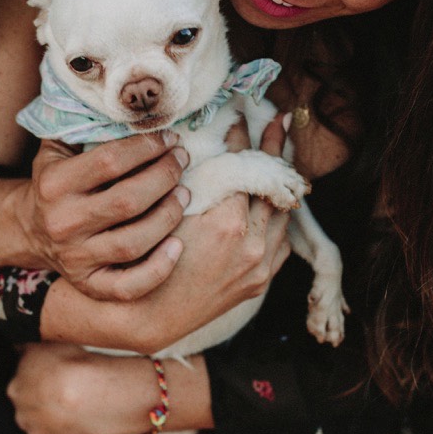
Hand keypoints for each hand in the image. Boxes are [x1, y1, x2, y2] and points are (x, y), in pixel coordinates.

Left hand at [8, 344, 161, 433]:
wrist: (84, 392)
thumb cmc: (68, 358)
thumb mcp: (44, 339)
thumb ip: (28, 339)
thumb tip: (12, 330)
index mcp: (18, 389)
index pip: (20, 384)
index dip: (32, 380)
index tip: (46, 376)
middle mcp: (25, 417)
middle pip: (26, 416)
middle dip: (37, 413)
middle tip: (57, 404)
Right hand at [16, 133, 190, 301]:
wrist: (29, 228)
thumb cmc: (56, 181)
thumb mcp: (57, 149)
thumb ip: (82, 125)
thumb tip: (122, 99)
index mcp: (54, 184)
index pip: (110, 161)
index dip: (146, 147)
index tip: (169, 138)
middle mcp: (63, 222)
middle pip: (128, 201)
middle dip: (164, 177)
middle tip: (182, 161)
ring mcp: (76, 257)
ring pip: (133, 242)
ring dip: (168, 216)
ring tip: (185, 194)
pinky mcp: (89, 284)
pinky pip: (129, 286)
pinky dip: (158, 269)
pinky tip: (178, 246)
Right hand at [122, 113, 293, 351]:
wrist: (153, 316)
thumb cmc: (148, 262)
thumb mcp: (167, 214)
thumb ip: (192, 182)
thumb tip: (203, 146)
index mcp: (228, 223)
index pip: (244, 168)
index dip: (242, 138)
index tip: (241, 117)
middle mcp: (252, 245)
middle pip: (272, 185)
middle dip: (274, 149)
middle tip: (278, 122)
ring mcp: (260, 266)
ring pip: (283, 213)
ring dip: (281, 184)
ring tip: (283, 156)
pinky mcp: (261, 281)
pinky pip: (281, 241)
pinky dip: (279, 219)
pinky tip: (273, 204)